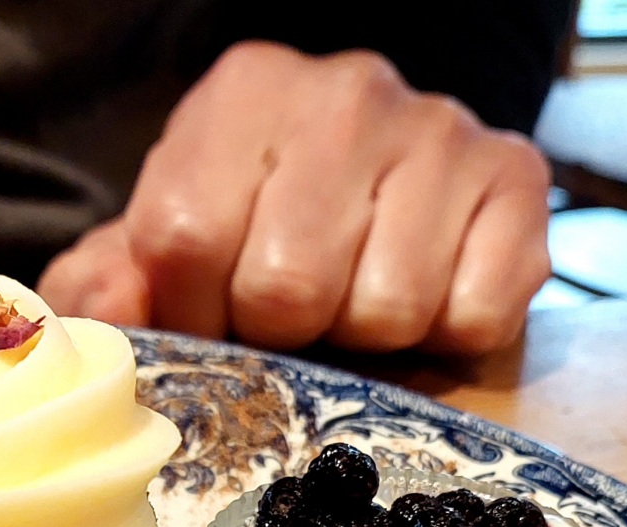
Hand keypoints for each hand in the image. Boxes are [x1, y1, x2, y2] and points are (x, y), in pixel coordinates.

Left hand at [37, 42, 551, 355]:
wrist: (376, 191)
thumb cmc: (249, 230)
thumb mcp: (154, 250)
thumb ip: (108, 283)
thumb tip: (114, 310)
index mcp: (242, 95)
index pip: (186, 237)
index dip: (195, 309)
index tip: (214, 312)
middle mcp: (345, 91)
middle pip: (288, 285)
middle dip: (282, 328)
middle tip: (293, 309)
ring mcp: (441, 127)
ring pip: (386, 308)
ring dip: (364, 336)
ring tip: (357, 294)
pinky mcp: (518, 178)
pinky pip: (476, 315)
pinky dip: (446, 335)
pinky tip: (426, 290)